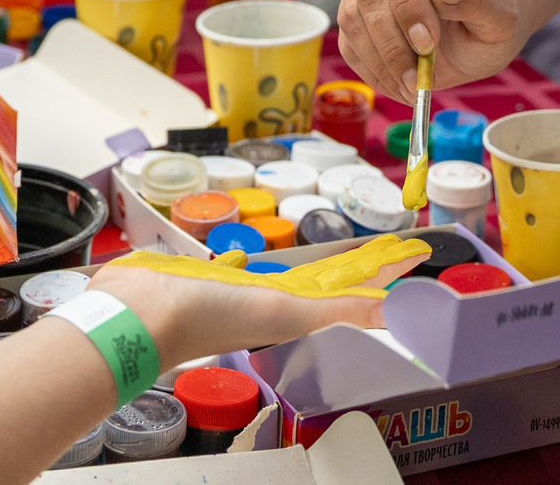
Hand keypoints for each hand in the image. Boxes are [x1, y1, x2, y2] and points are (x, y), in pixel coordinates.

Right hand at [87, 247, 408, 362]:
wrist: (143, 314)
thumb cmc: (212, 315)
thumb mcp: (288, 310)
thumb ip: (342, 310)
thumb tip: (397, 313)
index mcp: (296, 304)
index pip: (356, 283)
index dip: (387, 268)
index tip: (417, 251)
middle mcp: (275, 296)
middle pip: (332, 275)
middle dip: (362, 262)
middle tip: (389, 244)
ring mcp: (242, 287)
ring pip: (292, 271)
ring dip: (315, 263)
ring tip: (332, 252)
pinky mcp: (209, 277)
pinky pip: (237, 266)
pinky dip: (242, 257)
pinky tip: (237, 250)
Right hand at [337, 0, 522, 101]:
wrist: (476, 35)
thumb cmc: (490, 18)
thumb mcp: (501, 12)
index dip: (408, 2)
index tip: (427, 43)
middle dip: (392, 40)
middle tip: (419, 77)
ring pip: (352, 17)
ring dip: (380, 60)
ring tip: (414, 86)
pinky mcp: (355, 15)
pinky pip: (348, 43)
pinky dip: (371, 71)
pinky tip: (400, 86)